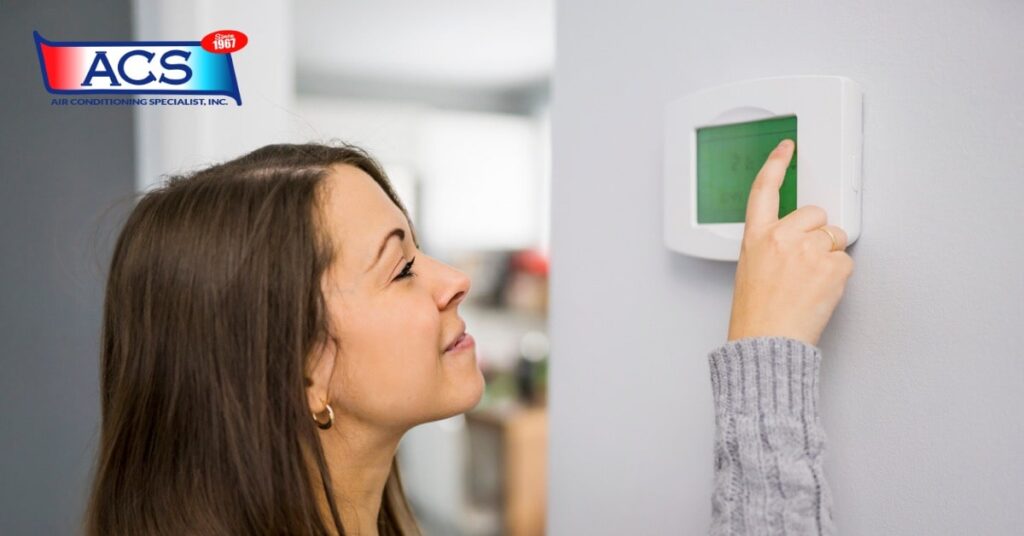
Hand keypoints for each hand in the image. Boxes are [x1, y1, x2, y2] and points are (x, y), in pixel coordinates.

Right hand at [726, 139, 853, 346]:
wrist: (767, 342)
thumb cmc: (756, 314)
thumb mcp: (751, 269)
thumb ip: (772, 245)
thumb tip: (798, 237)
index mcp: (756, 236)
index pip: (764, 189)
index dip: (776, 164)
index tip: (787, 149)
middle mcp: (781, 237)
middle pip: (815, 213)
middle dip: (817, 233)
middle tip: (805, 263)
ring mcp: (808, 250)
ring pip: (834, 237)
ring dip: (828, 256)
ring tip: (810, 283)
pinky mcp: (831, 267)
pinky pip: (845, 261)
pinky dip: (838, 276)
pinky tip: (820, 291)